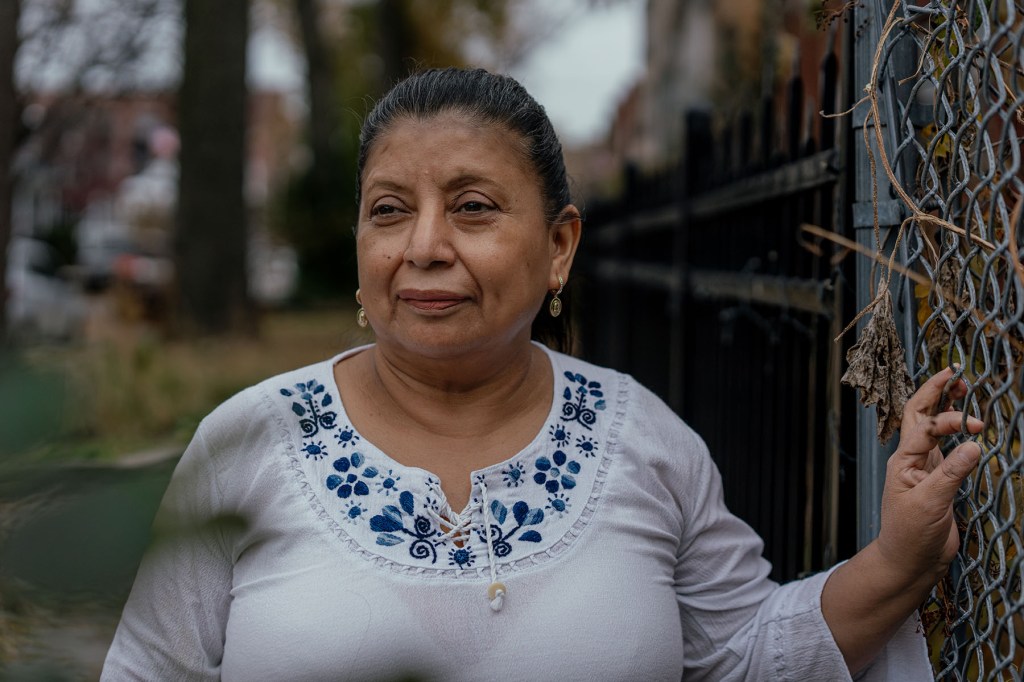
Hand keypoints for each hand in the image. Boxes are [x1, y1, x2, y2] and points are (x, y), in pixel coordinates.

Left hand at [876, 366, 983, 581]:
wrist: (909, 562)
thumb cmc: (910, 535)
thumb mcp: (931, 503)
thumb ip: (952, 474)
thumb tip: (974, 444)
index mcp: (904, 460)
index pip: (924, 425)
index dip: (946, 413)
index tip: (973, 418)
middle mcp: (912, 459)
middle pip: (920, 415)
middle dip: (935, 392)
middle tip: (956, 374)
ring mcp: (925, 469)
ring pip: (933, 429)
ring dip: (945, 408)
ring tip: (963, 390)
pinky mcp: (939, 481)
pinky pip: (947, 449)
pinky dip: (956, 434)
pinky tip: (967, 426)